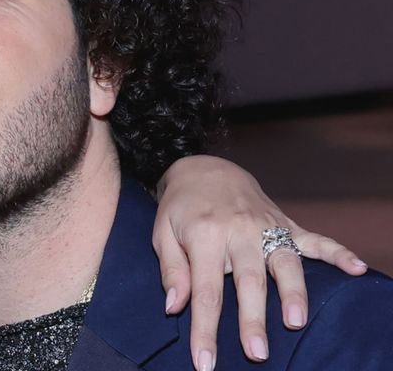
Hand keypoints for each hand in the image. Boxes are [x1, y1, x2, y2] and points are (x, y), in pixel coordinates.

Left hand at [153, 155, 366, 369]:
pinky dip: (337, 253)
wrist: (205, 168)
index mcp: (205, 236)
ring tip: (296, 322)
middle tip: (257, 352)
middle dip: (253, 318)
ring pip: (284, 262)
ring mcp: (266, 226)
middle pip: (248, 281)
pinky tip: (357, 269)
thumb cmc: (181, 208)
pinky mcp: (286, 223)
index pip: (206, 291)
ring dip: (293, 293)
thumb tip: (175, 307)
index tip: (206, 362)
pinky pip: (315, 239)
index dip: (206, 329)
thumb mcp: (162, 233)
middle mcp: (239, 231)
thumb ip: (172, 270)